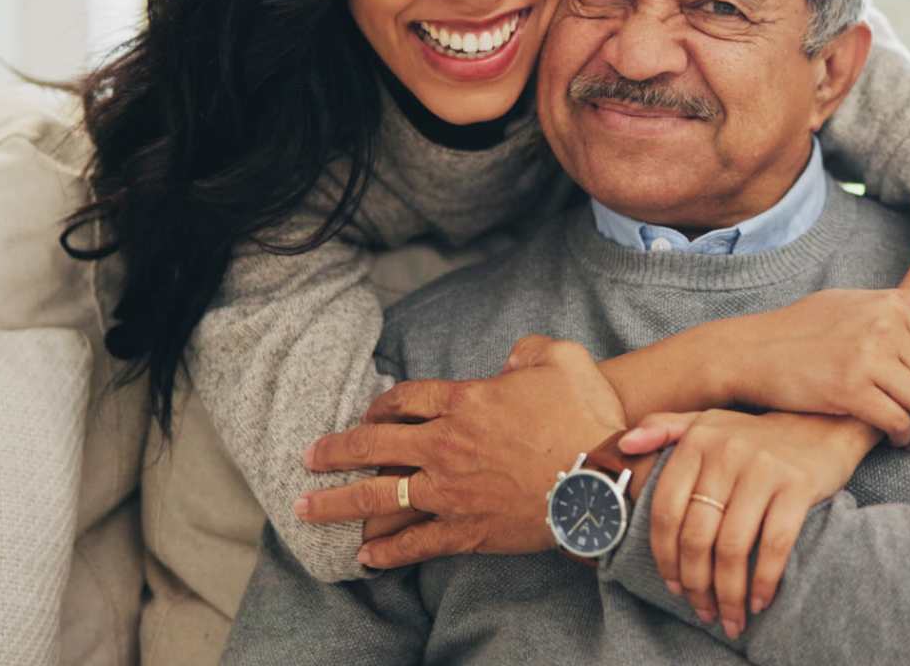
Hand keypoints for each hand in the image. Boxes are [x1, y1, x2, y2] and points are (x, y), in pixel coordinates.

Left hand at [296, 335, 626, 567]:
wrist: (603, 477)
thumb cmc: (586, 415)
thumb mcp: (562, 358)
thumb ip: (529, 351)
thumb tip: (512, 359)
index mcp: (466, 401)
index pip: (406, 398)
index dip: (381, 404)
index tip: (367, 413)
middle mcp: (447, 445)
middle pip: (375, 445)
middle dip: (335, 451)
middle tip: (308, 457)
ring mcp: (453, 491)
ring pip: (380, 497)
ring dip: (339, 502)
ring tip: (306, 508)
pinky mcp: (468, 530)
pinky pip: (417, 543)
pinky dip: (389, 552)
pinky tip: (365, 559)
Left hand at [620, 409, 875, 639]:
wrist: (821, 424)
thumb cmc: (755, 435)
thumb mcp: (708, 422)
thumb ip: (664, 428)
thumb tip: (624, 446)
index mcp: (697, 441)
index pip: (666, 510)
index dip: (665, 556)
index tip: (672, 586)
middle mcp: (725, 452)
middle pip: (697, 535)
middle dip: (695, 583)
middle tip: (701, 610)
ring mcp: (762, 469)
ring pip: (733, 547)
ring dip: (728, 593)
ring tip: (729, 617)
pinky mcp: (797, 485)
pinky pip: (775, 544)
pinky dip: (764, 580)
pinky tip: (759, 600)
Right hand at [722, 289, 909, 445]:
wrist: (751, 351)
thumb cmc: (801, 328)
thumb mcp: (853, 302)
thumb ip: (908, 303)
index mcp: (888, 305)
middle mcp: (883, 327)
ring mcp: (867, 358)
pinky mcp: (850, 390)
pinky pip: (898, 421)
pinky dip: (902, 437)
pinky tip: (892, 439)